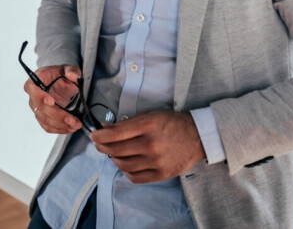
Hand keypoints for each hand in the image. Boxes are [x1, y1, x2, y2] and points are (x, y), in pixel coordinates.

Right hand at [24, 65, 82, 134]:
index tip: (51, 102)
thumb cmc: (60, 74)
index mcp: (35, 80)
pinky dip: (59, 129)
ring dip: (60, 125)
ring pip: (44, 120)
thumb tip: (73, 75)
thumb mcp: (68, 68)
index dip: (40, 96)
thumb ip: (72, 71)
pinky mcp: (43, 117)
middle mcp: (33, 96)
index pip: (32, 89)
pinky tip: (70, 128)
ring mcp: (37, 108)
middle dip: (57, 116)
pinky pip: (48, 127)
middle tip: (72, 119)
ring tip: (75, 125)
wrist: (60, 82)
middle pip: (40, 109)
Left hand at [89, 110, 204, 183]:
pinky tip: (125, 164)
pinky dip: (126, 171)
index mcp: (147, 126)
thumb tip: (106, 129)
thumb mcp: (150, 116)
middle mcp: (151, 144)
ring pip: (124, 165)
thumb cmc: (172, 123)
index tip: (94, 135)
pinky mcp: (161, 174)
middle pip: (117, 150)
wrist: (198, 136)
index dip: (99, 136)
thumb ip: (128, 123)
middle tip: (99, 144)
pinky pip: (136, 177)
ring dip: (113, 159)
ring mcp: (156, 161)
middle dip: (103, 147)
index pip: (115, 134)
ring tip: (113, 153)